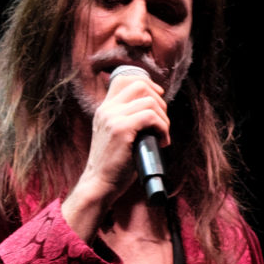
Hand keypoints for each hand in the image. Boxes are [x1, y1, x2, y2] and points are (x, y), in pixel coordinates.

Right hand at [63, 68, 172, 238]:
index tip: (158, 99)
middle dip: (159, 101)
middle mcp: (107, 110)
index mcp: (104, 109)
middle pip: (140, 84)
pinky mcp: (121, 130)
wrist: (99, 184)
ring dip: (163, 118)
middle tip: (162, 122)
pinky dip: (163, 128)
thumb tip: (154, 109)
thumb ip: (127, 120)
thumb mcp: (116, 136)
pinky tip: (162, 142)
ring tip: (162, 135)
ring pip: (149, 101)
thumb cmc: (113, 165)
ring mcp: (113, 118)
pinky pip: (151, 117)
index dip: (146, 83)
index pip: (124, 78)